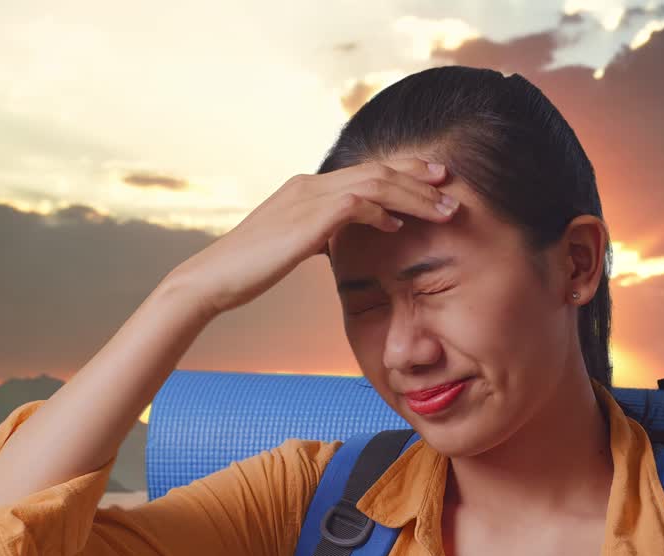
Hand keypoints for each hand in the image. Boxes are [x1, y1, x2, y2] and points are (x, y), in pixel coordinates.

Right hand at [165, 157, 457, 315]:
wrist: (212, 279)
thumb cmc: (250, 269)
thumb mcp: (292, 246)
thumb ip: (319, 235)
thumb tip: (338, 240)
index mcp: (307, 188)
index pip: (366, 171)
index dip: (403, 172)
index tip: (434, 179)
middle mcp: (309, 184)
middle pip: (377, 169)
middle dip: (419, 176)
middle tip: (451, 184)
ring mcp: (307, 198)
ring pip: (375, 183)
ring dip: (414, 195)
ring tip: (444, 209)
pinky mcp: (306, 219)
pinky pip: (355, 204)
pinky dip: (381, 211)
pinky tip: (398, 226)